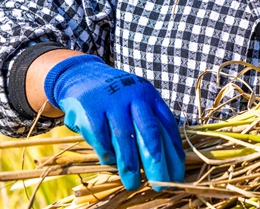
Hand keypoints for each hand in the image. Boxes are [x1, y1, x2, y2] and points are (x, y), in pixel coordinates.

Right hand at [44, 55, 185, 189]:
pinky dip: (106, 153)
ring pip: (125, 138)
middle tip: (161, 184)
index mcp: (150, 96)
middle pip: (149, 132)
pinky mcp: (90, 109)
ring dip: (129, 164)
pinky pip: (101, 137)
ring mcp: (112, 102)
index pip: (167, 126)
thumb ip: (150, 123)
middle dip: (156, 161)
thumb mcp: (137, 102)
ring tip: (133, 183)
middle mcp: (134, 97)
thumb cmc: (117, 98)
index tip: (177, 174)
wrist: (82, 76)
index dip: (174, 151)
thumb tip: (166, 159)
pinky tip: (110, 164)